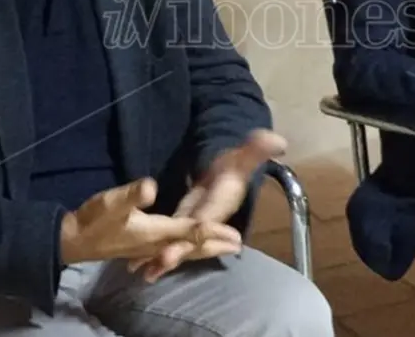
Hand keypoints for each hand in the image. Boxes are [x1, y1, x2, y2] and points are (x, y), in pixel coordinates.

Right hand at [59, 177, 241, 266]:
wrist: (74, 240)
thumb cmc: (93, 220)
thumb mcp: (112, 202)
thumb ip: (133, 195)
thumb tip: (151, 186)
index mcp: (155, 231)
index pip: (190, 231)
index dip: (212, 230)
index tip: (233, 232)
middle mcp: (157, 243)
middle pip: (193, 247)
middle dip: (216, 245)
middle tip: (239, 245)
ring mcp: (150, 248)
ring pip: (185, 252)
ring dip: (205, 251)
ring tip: (225, 250)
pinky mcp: (143, 249)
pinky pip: (174, 253)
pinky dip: (188, 253)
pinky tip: (190, 252)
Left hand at [129, 130, 287, 281]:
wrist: (224, 174)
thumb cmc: (232, 165)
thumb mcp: (243, 155)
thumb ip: (257, 148)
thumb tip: (278, 141)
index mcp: (220, 205)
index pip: (209, 220)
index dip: (198, 232)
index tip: (187, 239)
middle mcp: (207, 221)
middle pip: (191, 241)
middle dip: (176, 253)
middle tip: (157, 266)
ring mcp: (192, 227)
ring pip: (177, 245)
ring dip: (161, 259)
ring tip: (141, 272)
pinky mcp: (180, 227)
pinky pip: (167, 242)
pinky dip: (154, 254)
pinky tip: (136, 265)